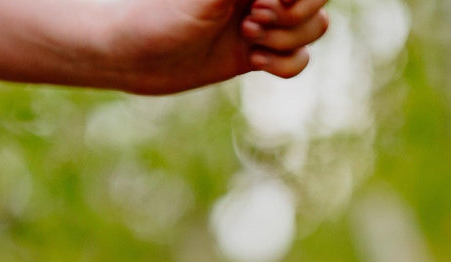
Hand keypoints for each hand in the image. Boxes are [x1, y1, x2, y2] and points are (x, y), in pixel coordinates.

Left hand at [109, 0, 328, 94]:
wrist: (134, 59)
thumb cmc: (158, 19)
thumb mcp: (204, 0)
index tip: (266, 3)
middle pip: (317, 1)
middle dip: (294, 18)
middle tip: (251, 24)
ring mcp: (263, 21)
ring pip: (312, 30)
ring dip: (288, 42)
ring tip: (249, 43)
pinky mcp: (259, 53)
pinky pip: (298, 60)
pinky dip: (286, 65)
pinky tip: (256, 63)